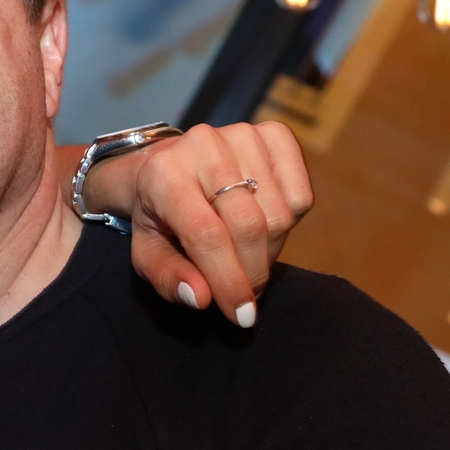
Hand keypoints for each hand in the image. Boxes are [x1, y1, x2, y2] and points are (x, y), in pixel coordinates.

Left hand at [82, 121, 313, 325]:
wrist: (167, 166)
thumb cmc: (158, 217)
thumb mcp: (147, 253)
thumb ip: (168, 278)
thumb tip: (202, 298)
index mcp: (163, 174)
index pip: (206, 234)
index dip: (229, 281)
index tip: (241, 316)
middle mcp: (202, 144)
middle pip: (249, 226)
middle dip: (252, 273)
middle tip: (245, 293)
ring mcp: (241, 134)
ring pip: (280, 214)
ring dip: (269, 251)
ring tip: (244, 255)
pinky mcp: (273, 133)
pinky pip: (302, 194)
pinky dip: (290, 223)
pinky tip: (261, 224)